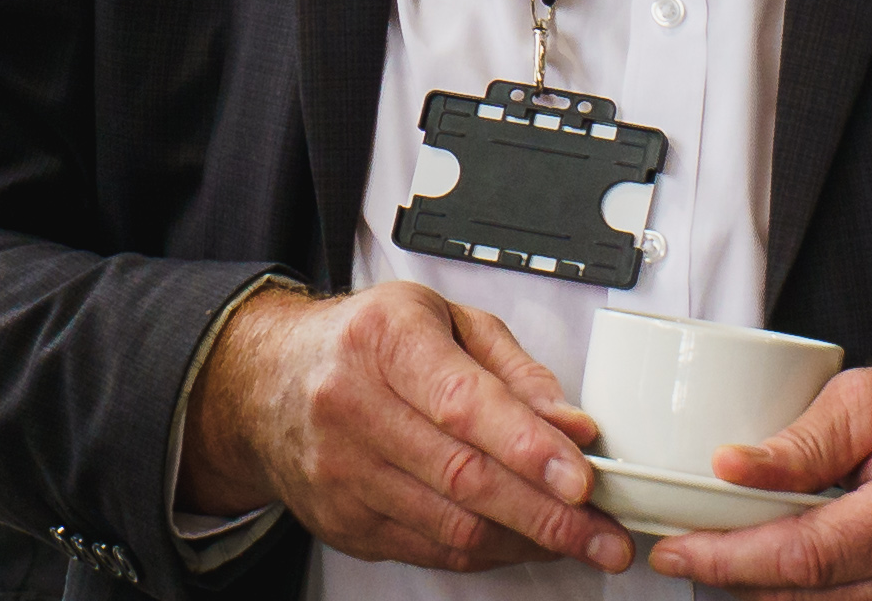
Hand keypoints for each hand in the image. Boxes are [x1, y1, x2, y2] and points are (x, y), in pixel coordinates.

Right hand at [181, 282, 630, 574]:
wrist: (267, 383)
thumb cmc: (366, 342)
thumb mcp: (442, 320)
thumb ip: (515, 371)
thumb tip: (573, 425)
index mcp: (383, 340)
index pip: (463, 403)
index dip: (527, 445)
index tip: (581, 477)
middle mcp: (352, 405)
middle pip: (464, 476)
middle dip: (548, 514)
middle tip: (604, 534)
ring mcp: (341, 471)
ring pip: (451, 524)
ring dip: (527, 540)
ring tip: (581, 541)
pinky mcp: (342, 521)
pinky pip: (432, 549)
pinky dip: (489, 551)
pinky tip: (524, 540)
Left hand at [647, 342, 871, 600]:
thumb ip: (807, 439)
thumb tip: (730, 469)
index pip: (810, 554)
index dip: (732, 557)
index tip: (675, 547)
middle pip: (810, 600)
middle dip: (735, 578)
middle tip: (683, 547)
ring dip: (767, 592)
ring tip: (727, 554)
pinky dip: (809, 597)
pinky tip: (777, 572)